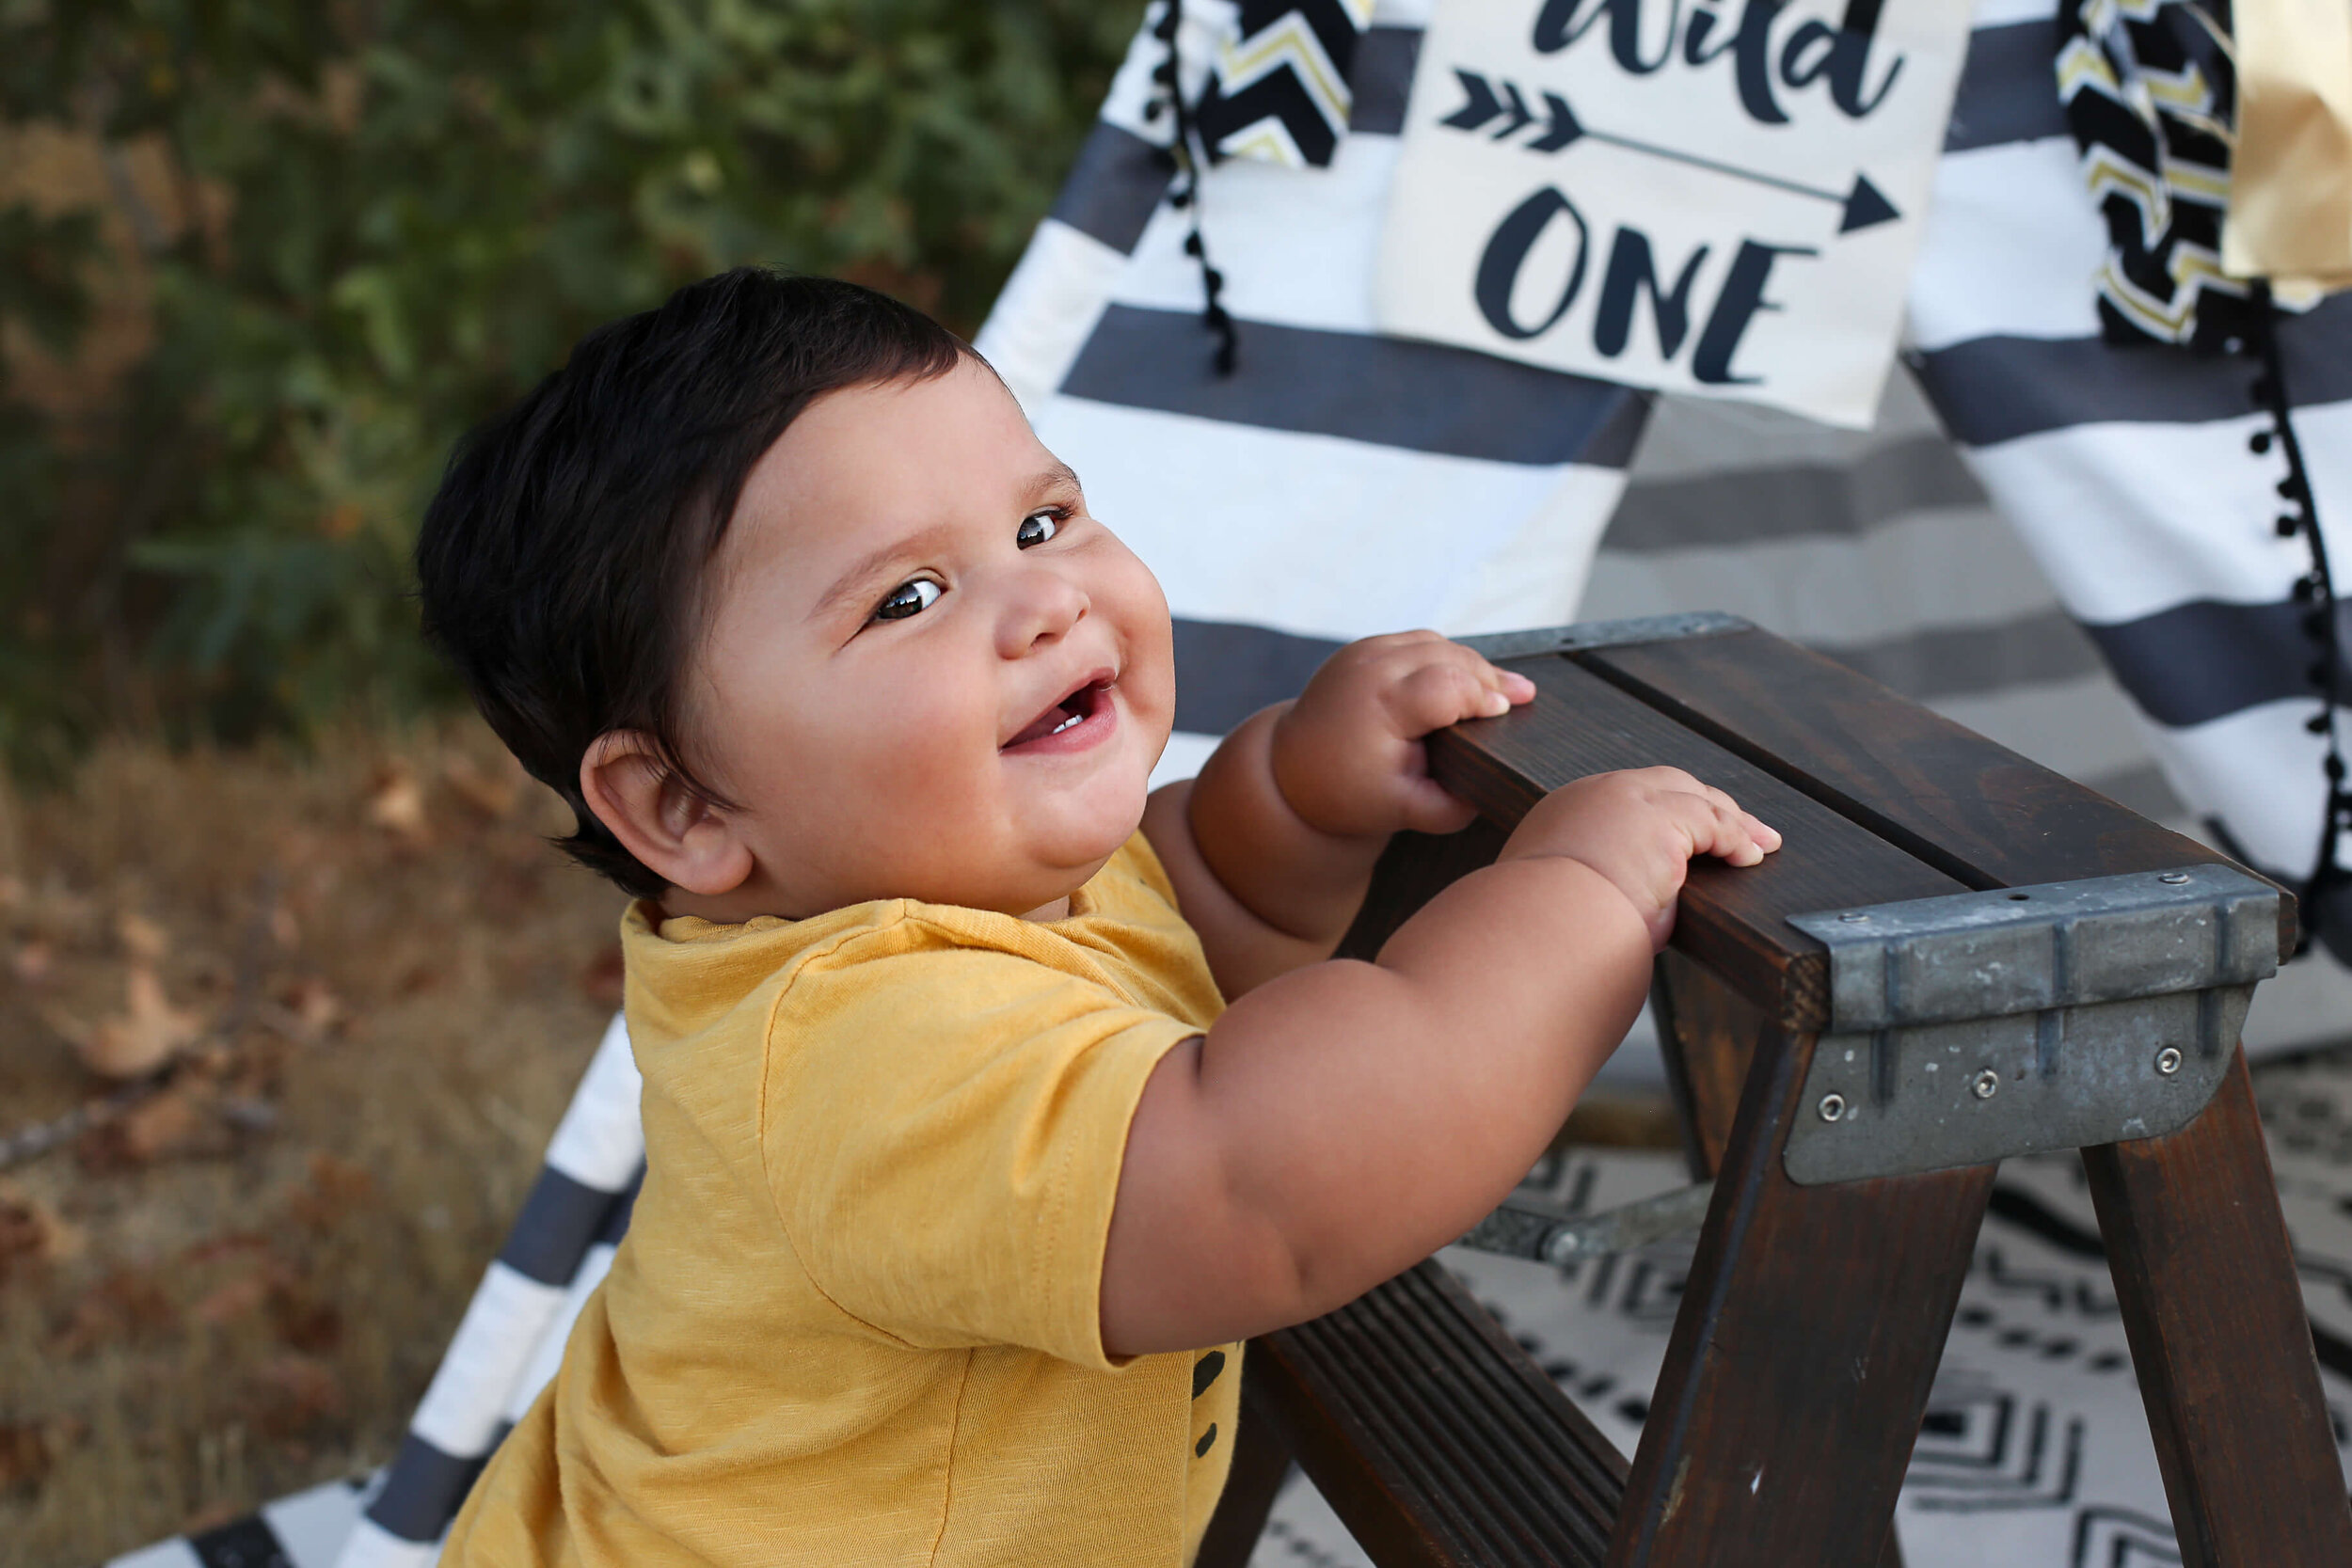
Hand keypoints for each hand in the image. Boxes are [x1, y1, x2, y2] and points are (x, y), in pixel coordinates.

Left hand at [1268, 631, 1534, 840]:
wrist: (1290, 770)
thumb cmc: (1347, 793)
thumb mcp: (1402, 811)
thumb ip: (1452, 807)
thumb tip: (1496, 791)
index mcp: (1377, 704)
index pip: (1445, 685)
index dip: (1483, 694)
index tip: (1509, 710)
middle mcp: (1369, 668)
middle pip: (1448, 657)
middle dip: (1489, 676)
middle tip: (1526, 695)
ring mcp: (1364, 652)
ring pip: (1435, 644)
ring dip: (1472, 663)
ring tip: (1506, 688)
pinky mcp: (1365, 648)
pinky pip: (1418, 642)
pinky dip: (1448, 657)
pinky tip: (1471, 677)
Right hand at [1498, 767, 1780, 947]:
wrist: (1540, 926)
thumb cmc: (1545, 928)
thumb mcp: (1564, 897)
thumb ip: (1596, 887)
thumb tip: (1632, 909)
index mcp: (1565, 812)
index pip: (1626, 799)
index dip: (1667, 814)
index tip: (1689, 835)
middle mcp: (1595, 794)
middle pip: (1668, 784)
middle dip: (1708, 807)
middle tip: (1738, 833)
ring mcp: (1628, 800)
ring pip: (1696, 797)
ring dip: (1733, 822)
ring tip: (1759, 845)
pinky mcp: (1660, 819)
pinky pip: (1712, 823)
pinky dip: (1737, 839)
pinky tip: (1751, 857)